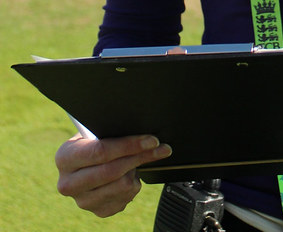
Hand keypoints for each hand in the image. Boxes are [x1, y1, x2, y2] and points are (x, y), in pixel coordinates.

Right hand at [55, 133, 171, 216]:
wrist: (84, 164)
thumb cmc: (93, 142)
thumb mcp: (94, 132)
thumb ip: (110, 132)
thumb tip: (139, 128)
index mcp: (65, 157)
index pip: (101, 151)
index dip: (129, 145)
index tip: (151, 140)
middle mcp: (68, 183)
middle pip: (113, 171)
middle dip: (140, 157)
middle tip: (160, 147)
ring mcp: (82, 201)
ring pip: (122, 185)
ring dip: (136, 170)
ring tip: (134, 159)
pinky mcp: (97, 211)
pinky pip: (126, 197)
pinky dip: (133, 183)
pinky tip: (128, 174)